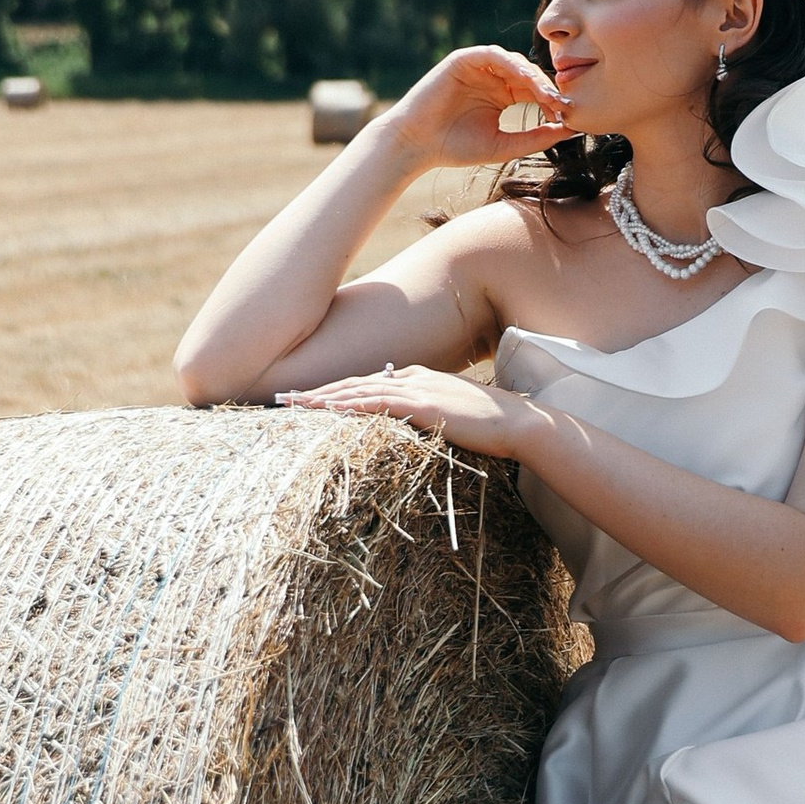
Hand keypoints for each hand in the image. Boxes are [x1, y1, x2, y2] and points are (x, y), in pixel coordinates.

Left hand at [275, 364, 544, 458]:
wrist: (519, 424)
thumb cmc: (493, 426)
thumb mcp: (454, 416)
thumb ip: (430, 415)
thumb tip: (410, 425)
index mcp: (419, 377)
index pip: (368, 382)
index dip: (336, 390)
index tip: (310, 398)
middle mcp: (412, 377)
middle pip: (354, 382)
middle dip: (318, 391)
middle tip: (285, 398)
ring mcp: (417, 388)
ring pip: (357, 389)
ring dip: (323, 397)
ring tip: (292, 404)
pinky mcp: (422, 404)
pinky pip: (376, 402)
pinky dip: (348, 404)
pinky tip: (327, 409)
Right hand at [384, 43, 571, 169]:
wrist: (418, 145)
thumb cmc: (456, 148)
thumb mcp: (504, 145)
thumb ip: (536, 138)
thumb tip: (570, 130)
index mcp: (504, 96)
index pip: (536, 92)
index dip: (553, 102)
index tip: (569, 117)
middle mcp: (494, 78)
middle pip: (530, 75)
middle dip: (548, 88)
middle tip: (562, 105)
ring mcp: (479, 67)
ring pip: (516, 63)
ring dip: (533, 76)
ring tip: (546, 95)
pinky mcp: (464, 59)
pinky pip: (493, 55)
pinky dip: (510, 64)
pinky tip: (523, 80)